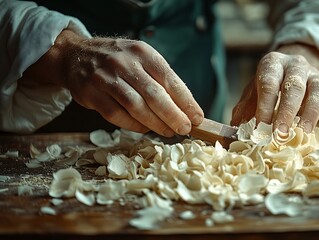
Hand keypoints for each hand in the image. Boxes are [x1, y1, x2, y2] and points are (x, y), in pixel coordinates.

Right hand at [23, 30, 203, 136]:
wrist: (75, 55)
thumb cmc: (118, 61)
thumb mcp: (141, 59)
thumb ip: (161, 79)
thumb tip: (186, 107)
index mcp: (143, 53)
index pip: (170, 79)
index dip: (186, 101)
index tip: (198, 117)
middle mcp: (124, 63)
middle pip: (155, 95)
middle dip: (174, 115)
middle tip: (185, 128)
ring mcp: (105, 78)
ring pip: (136, 106)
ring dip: (156, 123)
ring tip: (169, 132)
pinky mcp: (91, 94)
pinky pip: (116, 115)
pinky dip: (133, 125)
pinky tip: (145, 129)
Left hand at [231, 43, 318, 132]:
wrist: (291, 69)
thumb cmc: (268, 86)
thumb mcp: (252, 93)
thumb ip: (245, 110)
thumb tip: (237, 134)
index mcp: (273, 64)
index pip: (268, 83)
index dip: (264, 106)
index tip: (260, 127)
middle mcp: (296, 65)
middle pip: (295, 85)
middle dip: (287, 111)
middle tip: (281, 134)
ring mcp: (317, 75)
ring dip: (312, 114)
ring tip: (304, 135)